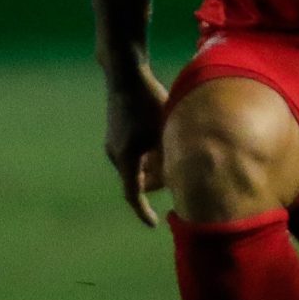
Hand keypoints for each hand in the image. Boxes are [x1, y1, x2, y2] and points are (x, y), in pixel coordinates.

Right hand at [103, 55, 167, 227]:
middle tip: (178, 180)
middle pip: (138, 181)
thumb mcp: (166, 129)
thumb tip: (184, 174)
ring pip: (137, 168)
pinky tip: (163, 145)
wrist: (125, 75)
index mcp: (126, 158)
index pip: (133, 194)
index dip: (143, 211)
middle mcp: (116, 155)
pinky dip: (148, 158)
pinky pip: (133, 156)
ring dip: (154, 169)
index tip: (153, 224)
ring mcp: (114, 144)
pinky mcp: (117, 134)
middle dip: (158, 184)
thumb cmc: (149, 101)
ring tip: (173, 158)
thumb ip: (172, 153)